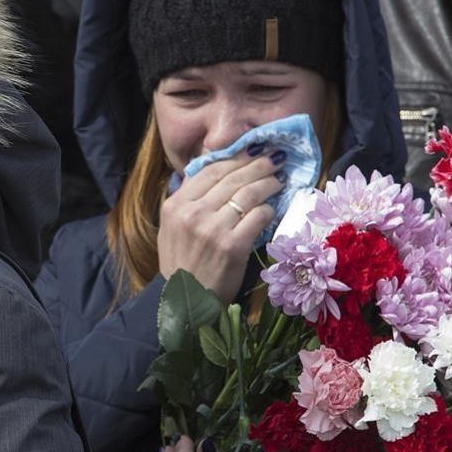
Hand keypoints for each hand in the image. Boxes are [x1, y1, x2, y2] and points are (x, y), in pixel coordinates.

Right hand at [157, 147, 282, 302]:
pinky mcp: (233, 246)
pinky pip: (258, 217)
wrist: (186, 301)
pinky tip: (271, 209)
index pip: (210, 171)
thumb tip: (214, 172)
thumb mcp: (172, 227)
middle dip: (257, 165)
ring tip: (279, 180)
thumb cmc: (181, 263)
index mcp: (175, 205)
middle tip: (275, 159)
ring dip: (268, 184)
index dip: (235, 158)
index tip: (253, 150)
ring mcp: (212, 229)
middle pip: (232, 178)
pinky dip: (267, 211)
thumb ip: (188, 200)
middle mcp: (192, 213)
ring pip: (248, 194)